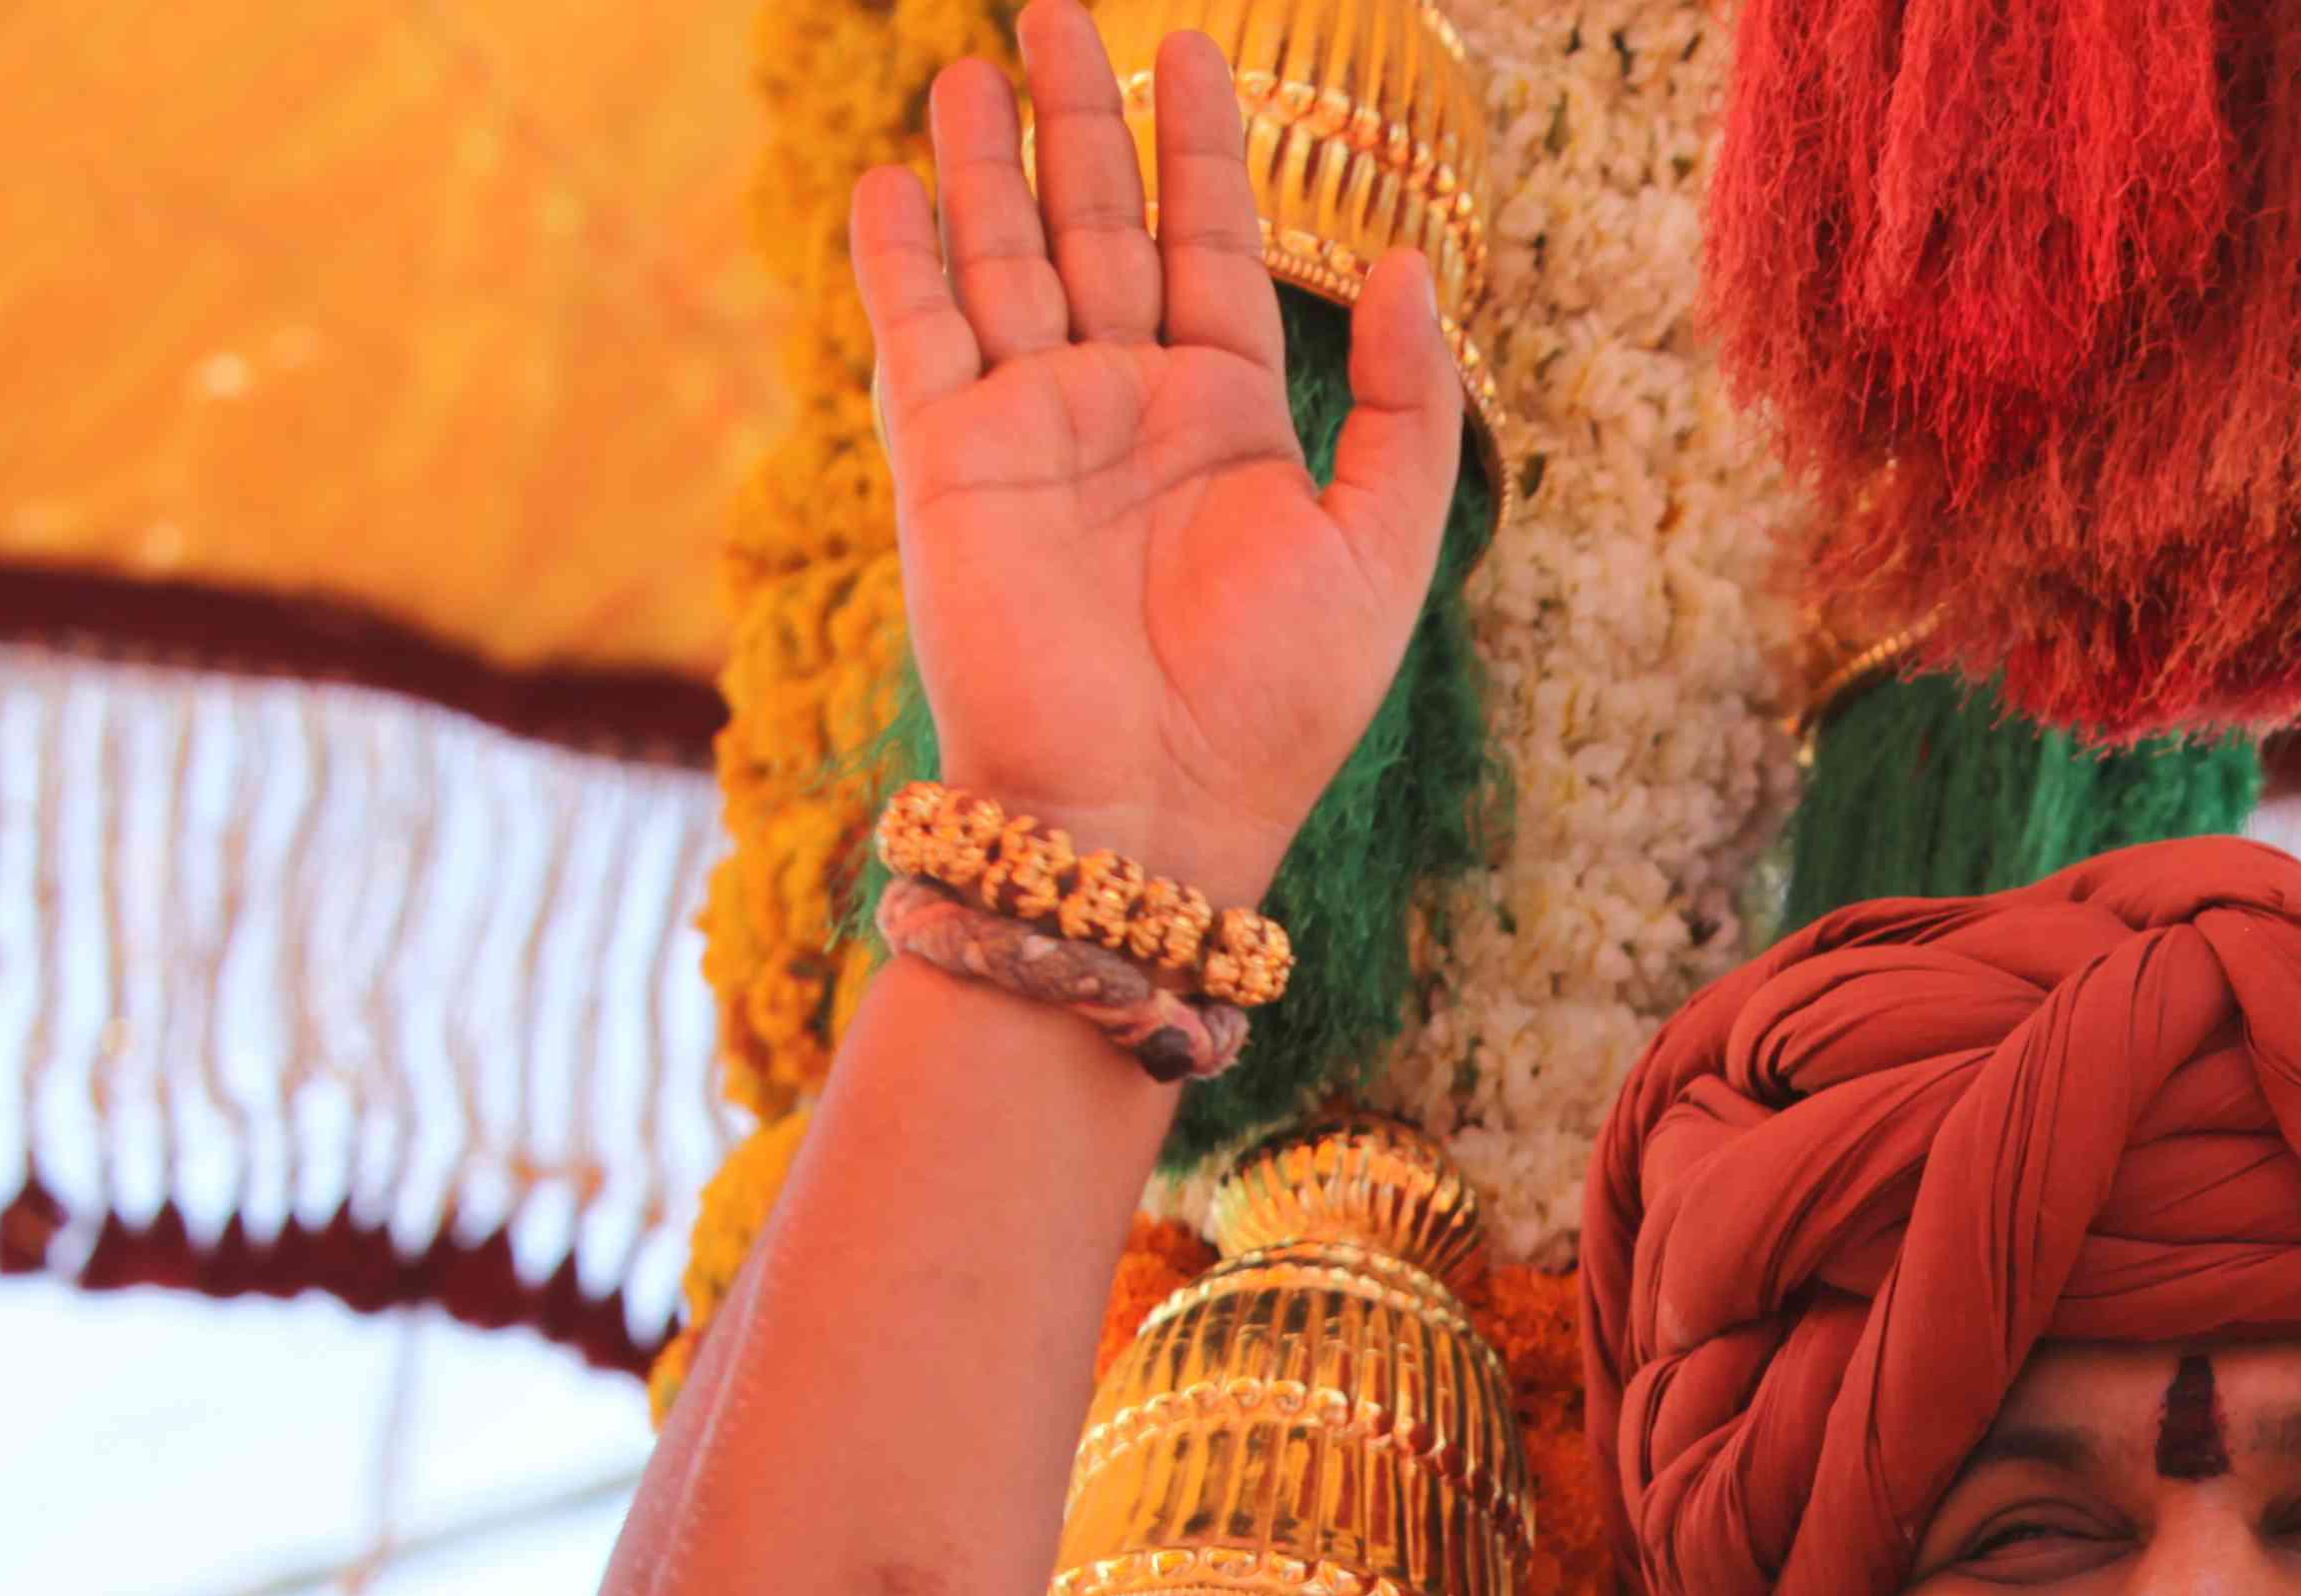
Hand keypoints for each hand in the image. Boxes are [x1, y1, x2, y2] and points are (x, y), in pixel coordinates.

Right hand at [849, 3, 1462, 909]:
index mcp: (1224, 419)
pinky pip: (918, 337)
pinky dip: (902, 259)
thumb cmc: (1274, 705)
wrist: (1146, 811)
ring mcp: (1028, 429)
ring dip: (982, 161)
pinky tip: (893, 181)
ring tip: (970, 63)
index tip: (1198, 44)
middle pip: (1095, 222)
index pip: (1206, 244)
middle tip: (1053, 7)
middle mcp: (1121, 408)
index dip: (1202, 144)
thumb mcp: (1382, 545)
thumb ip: (1404, 403)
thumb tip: (1407, 261)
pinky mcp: (949, 463)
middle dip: (1078, 115)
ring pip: (1002, 257)